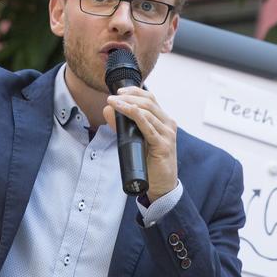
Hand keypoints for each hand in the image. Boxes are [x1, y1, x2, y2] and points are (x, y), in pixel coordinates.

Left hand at [104, 87, 177, 201]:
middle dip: (129, 96)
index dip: (134, 91)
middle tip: (112, 97)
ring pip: (148, 111)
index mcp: (163, 120)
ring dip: (128, 104)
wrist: (162, 185)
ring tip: (113, 103)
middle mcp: (168, 124)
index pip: (150, 98)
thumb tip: (108, 109)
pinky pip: (148, 126)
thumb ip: (122, 125)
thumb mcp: (134, 140)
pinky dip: (136, 116)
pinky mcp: (163, 145)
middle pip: (149, 102)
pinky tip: (126, 111)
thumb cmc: (150, 162)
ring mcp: (167, 134)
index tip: (118, 91)